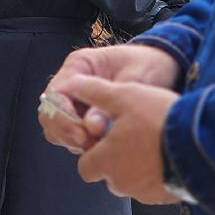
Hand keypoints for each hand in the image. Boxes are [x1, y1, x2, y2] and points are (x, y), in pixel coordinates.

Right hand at [39, 43, 181, 153]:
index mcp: (79, 65)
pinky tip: (101, 149)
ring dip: (71, 140)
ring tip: (96, 147)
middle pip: (49, 112)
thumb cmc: (148, 65)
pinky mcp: (86, 116)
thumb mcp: (133, 79)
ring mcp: (77, 101)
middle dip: (64, 131)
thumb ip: (110, 102)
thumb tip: (91, 127)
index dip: (63, 116)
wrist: (165, 66)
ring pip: (58, 127)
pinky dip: (83, 145)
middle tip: (87, 144)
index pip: (55, 94)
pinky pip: (74, 135)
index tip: (83, 134)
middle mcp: (72, 83)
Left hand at [66, 75, 179, 203]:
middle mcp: (120, 182)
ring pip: (132, 182)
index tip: (107, 137)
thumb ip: (95, 92)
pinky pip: (155, 187)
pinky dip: (158, 175)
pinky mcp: (165, 198)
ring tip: (155, 143)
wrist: (201, 145)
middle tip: (135, 136)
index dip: (93, 152)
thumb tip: (72, 85)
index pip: (85, 167)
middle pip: (109, 175)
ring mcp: (144, 193)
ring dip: (138, 167)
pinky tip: (170, 155)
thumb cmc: (158, 118)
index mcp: (105, 160)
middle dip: (117, 160)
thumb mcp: (124, 95)